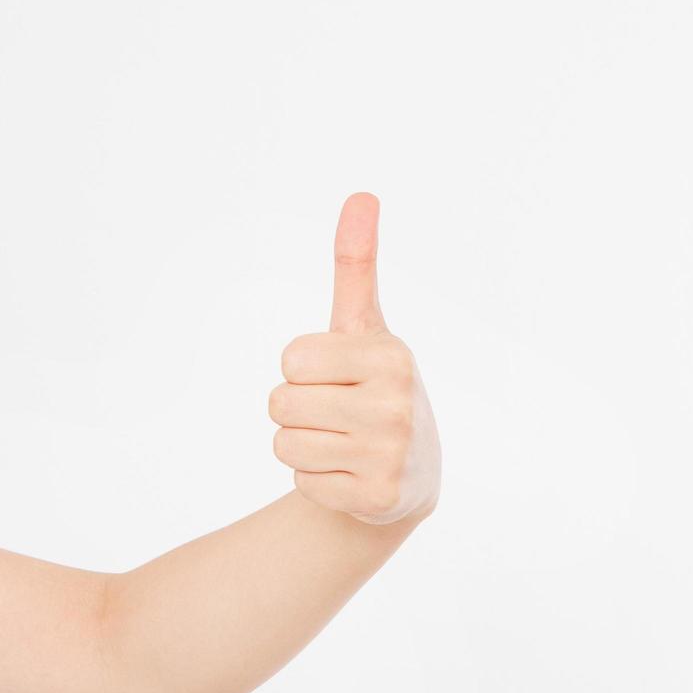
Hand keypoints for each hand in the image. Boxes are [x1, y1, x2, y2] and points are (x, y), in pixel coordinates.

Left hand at [268, 193, 440, 525]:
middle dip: (297, 409)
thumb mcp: (366, 326)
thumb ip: (357, 264)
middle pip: (280, 402)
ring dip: (302, 447)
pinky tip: (350, 475)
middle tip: (337, 415)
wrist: (412, 473)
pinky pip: (302, 484)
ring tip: (342, 444)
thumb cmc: (376, 387)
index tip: (336, 376)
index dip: (302, 369)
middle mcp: (396, 403)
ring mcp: (389, 454)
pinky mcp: (377, 498)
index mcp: (391, 355)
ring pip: (284, 444)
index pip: (291, 360)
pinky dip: (317, 482)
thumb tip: (361, 194)